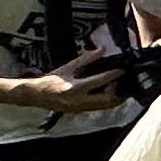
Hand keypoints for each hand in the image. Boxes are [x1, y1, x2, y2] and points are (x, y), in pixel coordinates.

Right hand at [7, 57, 129, 110]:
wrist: (36, 96)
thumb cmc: (51, 80)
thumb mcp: (68, 68)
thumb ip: (86, 59)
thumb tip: (102, 49)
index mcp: (74, 88)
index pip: (99, 82)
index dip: (113, 75)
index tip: (122, 69)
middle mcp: (79, 101)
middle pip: (107, 99)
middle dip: (119, 91)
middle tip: (125, 81)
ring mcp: (80, 108)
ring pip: (105, 106)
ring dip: (116, 97)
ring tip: (122, 87)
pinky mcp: (81, 112)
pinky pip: (99, 107)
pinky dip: (107, 101)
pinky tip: (111, 93)